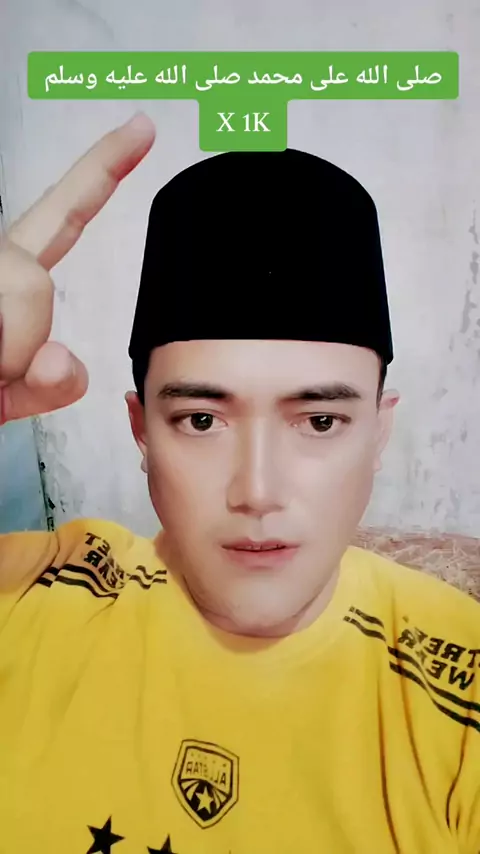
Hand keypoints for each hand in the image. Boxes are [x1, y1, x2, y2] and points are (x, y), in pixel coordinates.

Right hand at [0, 113, 154, 424]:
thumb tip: (60, 359)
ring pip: (22, 293)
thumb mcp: (6, 400)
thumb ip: (46, 386)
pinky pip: (1, 322)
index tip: (141, 128)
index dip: (103, 172)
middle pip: (35, 280)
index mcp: (7, 275)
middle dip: (18, 335)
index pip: (61, 218)